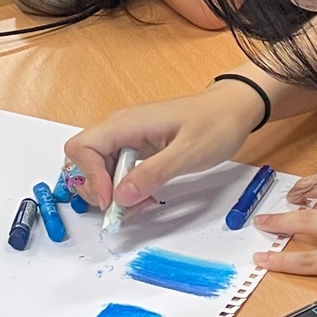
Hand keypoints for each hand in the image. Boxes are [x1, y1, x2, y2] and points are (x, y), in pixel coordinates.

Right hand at [64, 80, 264, 209]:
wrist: (234, 108)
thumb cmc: (215, 124)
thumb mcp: (188, 153)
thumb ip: (153, 173)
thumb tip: (120, 196)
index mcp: (127, 123)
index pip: (82, 147)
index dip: (89, 177)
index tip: (112, 201)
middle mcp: (121, 128)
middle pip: (84, 160)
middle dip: (98, 189)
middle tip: (125, 207)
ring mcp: (128, 137)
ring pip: (100, 168)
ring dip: (113, 192)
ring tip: (141, 204)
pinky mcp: (138, 146)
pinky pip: (118, 169)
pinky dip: (125, 188)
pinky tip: (147, 196)